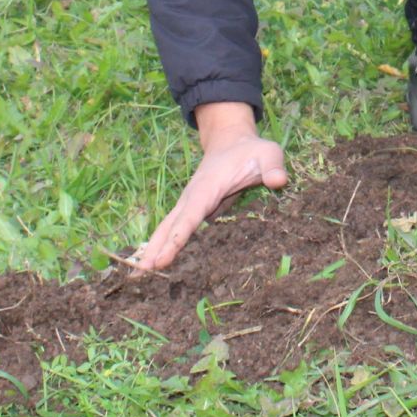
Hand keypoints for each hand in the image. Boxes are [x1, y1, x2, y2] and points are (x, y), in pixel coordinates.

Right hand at [131, 103, 286, 271]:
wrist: (232, 141)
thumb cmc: (252, 150)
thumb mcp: (268, 154)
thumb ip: (273, 166)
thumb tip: (279, 181)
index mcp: (207, 188)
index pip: (190, 216)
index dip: (177, 238)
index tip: (161, 260)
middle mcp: (192, 198)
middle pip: (170, 226)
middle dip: (154, 249)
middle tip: (139, 274)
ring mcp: (189, 204)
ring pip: (167, 228)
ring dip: (153, 249)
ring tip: (137, 274)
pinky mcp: (192, 211)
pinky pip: (174, 230)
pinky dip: (162, 245)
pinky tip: (152, 264)